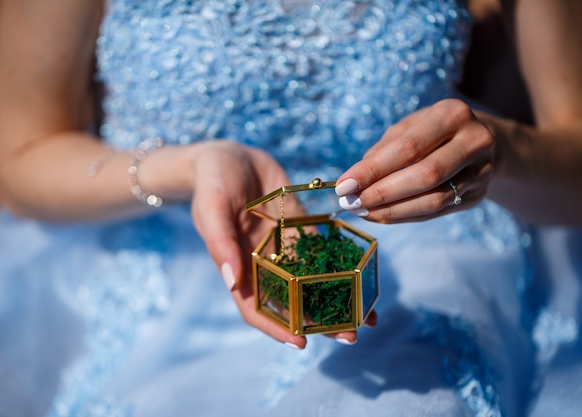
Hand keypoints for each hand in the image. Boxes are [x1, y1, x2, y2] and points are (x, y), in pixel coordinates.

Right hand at [189, 141, 374, 348]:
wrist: (231, 155)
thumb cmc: (213, 182)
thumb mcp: (212, 208)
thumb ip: (221, 243)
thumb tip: (234, 281)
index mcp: (239, 267)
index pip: (256, 309)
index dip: (277, 328)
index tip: (301, 343)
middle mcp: (264, 264)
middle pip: (293, 302)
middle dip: (320, 322)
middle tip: (351, 336)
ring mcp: (285, 248)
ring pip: (313, 281)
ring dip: (338, 299)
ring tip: (368, 314)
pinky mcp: (301, 229)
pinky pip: (324, 250)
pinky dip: (342, 264)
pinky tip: (364, 273)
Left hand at [335, 99, 494, 222]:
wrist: (481, 142)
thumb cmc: (433, 132)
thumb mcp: (409, 127)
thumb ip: (383, 151)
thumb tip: (353, 182)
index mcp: (452, 114)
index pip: (408, 147)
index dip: (373, 169)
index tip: (344, 185)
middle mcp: (474, 141)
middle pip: (425, 175)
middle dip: (382, 193)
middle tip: (351, 203)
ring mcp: (481, 170)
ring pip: (433, 200)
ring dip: (392, 210)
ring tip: (363, 211)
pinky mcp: (479, 195)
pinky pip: (437, 212)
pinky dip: (405, 216)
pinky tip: (381, 215)